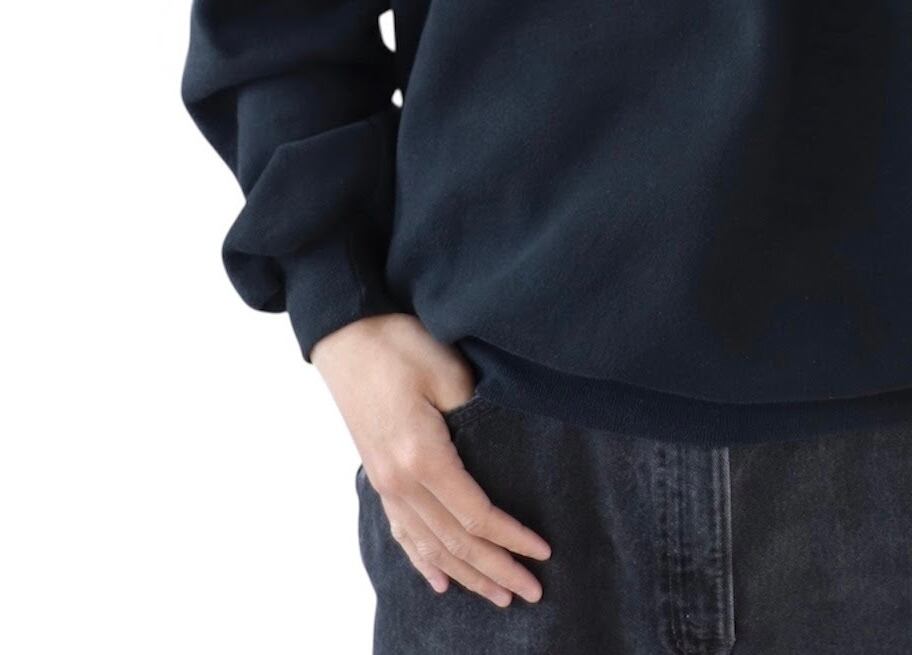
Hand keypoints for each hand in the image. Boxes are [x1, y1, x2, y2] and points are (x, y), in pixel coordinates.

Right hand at [311, 313, 551, 604]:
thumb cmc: (399, 345)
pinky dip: (423, 561)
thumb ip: (476, 417)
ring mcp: (385, 483)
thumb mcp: (448, 373)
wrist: (347, 335)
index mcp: (423, 458)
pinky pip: (403, 532)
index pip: (477, 515)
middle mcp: (401, 482)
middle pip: (455, 542)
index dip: (512, 538)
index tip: (543, 552)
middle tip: (532, 592)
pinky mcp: (379, 476)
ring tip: (497, 596)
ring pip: (429, 546)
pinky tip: (439, 581)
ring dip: (465, 574)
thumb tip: (504, 451)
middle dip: (496, 570)